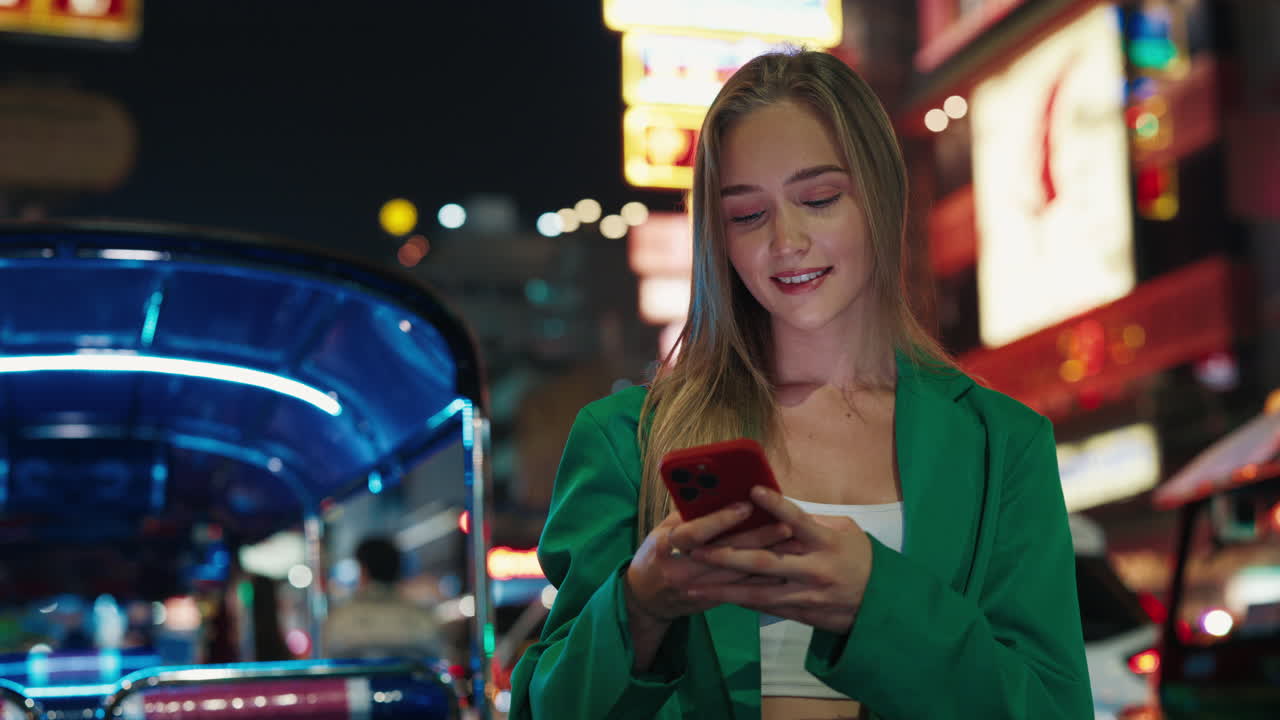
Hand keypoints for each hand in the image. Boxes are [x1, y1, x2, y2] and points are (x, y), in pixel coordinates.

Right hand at [626, 504, 791, 623]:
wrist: (646, 599)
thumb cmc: (656, 554)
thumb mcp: (663, 529)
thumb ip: (688, 514)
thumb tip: (720, 492)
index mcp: (666, 546)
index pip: (695, 532)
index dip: (721, 519)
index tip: (747, 505)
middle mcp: (682, 570)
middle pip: (726, 554)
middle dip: (758, 539)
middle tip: (785, 525)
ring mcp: (697, 589)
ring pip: (740, 575)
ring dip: (769, 560)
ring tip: (794, 545)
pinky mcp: (712, 602)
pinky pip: (742, 591)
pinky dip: (764, 579)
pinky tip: (786, 569)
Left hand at [687, 486, 872, 632]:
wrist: (881, 605)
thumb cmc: (859, 558)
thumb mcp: (843, 531)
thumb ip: (810, 520)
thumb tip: (774, 505)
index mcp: (825, 542)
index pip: (797, 520)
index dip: (775, 505)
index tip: (753, 490)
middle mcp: (813, 569)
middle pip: (764, 562)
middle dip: (727, 556)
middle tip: (698, 549)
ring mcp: (805, 594)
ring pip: (757, 592)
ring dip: (723, 589)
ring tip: (693, 585)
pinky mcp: (800, 612)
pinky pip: (764, 607)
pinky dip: (739, 600)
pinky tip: (715, 597)